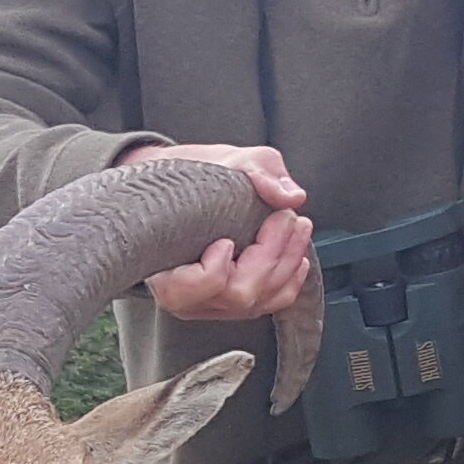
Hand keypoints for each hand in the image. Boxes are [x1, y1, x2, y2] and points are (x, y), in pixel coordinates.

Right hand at [118, 140, 313, 318]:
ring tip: (299, 228)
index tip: (226, 240)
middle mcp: (185, 295)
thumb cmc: (196, 174)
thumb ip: (258, 171)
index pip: (188, 290)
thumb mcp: (226, 159)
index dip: (213, 271)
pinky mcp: (231, 303)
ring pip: (256, 302)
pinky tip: (298, 259)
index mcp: (163, 268)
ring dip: (286, 265)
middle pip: (237, 294)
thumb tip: (291, 196)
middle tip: (286, 218)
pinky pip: (265, 304)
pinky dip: (289, 282)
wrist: (183, 186)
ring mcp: (210, 303)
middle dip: (271, 256)